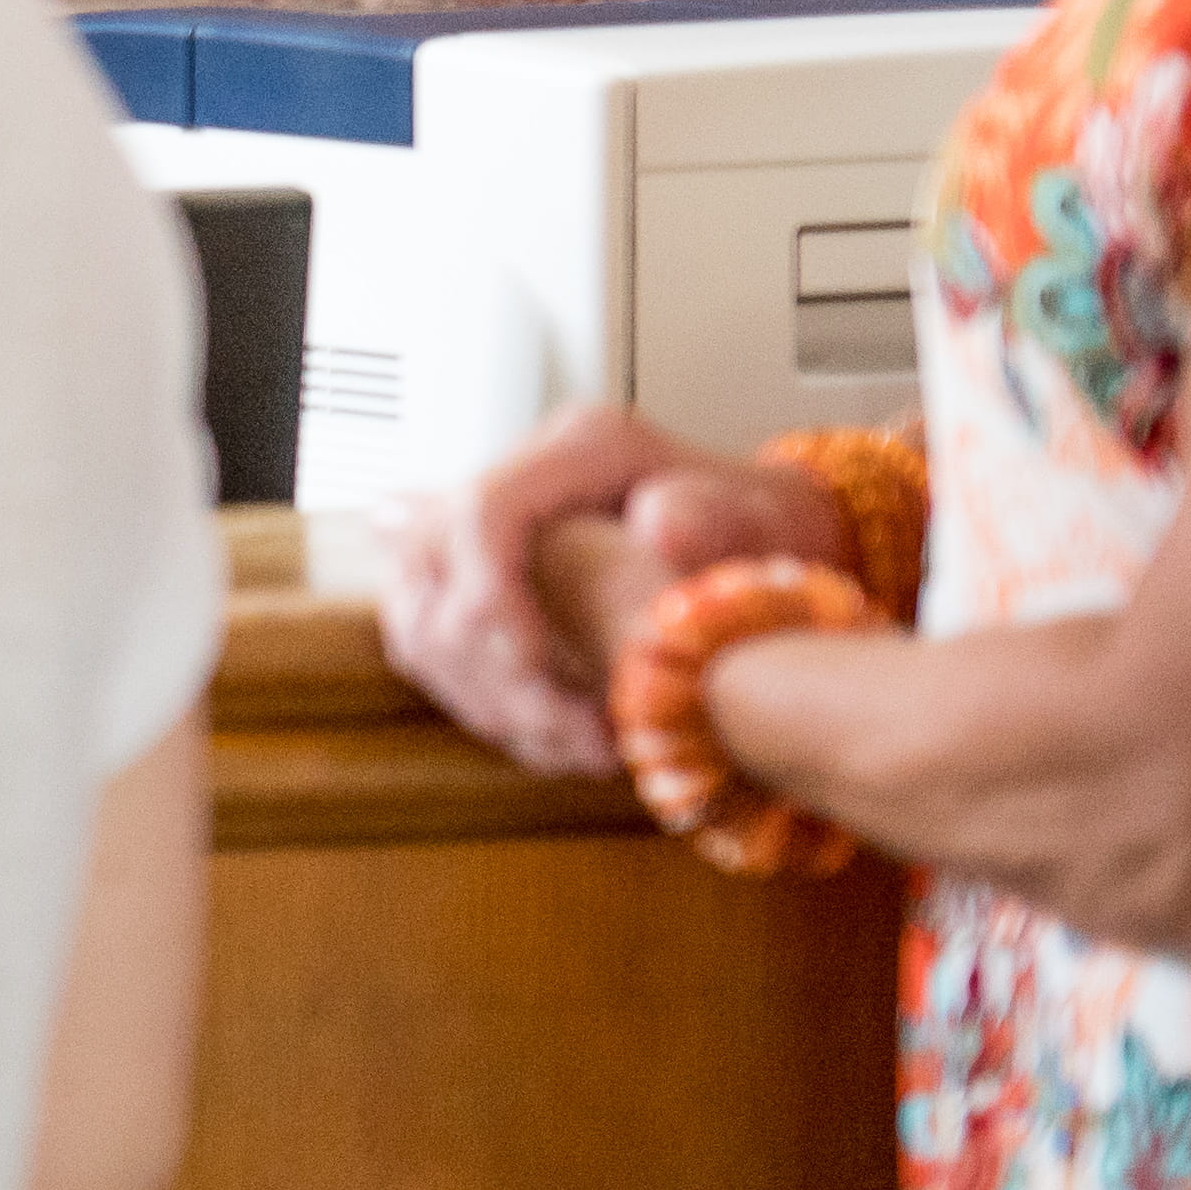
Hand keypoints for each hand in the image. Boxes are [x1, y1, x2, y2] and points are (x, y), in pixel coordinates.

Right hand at [376, 411, 840, 775]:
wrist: (771, 542)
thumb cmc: (769, 530)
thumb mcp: (763, 516)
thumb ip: (715, 514)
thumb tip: (663, 522)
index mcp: (580, 448)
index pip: (480, 513)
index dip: (487, 595)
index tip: (533, 667)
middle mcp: (524, 480)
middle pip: (430, 570)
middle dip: (486, 665)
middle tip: (564, 729)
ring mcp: (494, 532)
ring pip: (419, 619)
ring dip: (479, 695)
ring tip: (566, 741)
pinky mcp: (481, 581)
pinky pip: (436, 650)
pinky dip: (483, 703)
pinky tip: (548, 733)